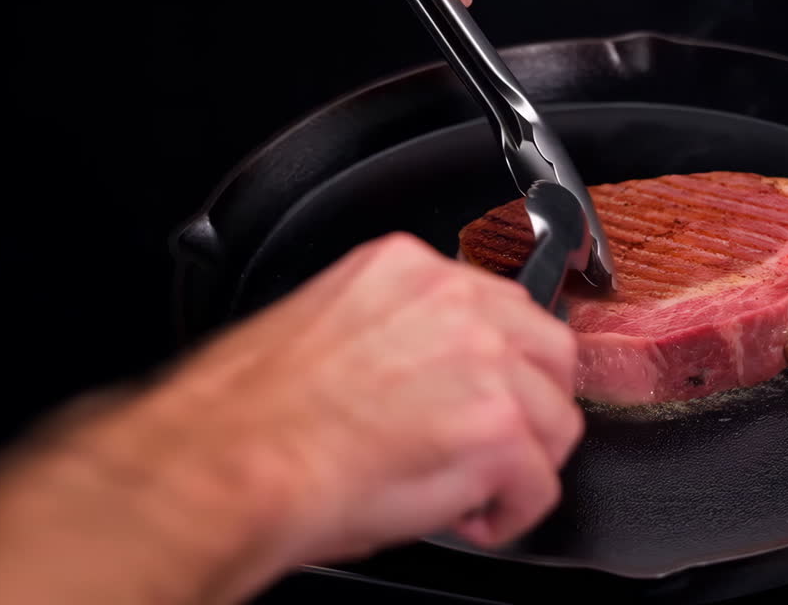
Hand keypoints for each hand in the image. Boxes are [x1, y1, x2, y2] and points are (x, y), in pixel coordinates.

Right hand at [0, 232, 582, 603]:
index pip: (499, 306)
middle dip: (530, 405)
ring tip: (475, 489)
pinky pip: (541, 481)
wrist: (230, 463)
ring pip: (556, 417)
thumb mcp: (326, 326)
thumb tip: (429, 374)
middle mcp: (455, 302)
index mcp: (408, 269)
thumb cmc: (250, 414)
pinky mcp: (495, 428)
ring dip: (524, 461)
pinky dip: (514, 511)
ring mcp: (484, 360)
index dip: (500, 363)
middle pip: (548, 351)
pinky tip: (472, 518)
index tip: (485, 392)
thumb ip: (395, 332)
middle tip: (498, 445)